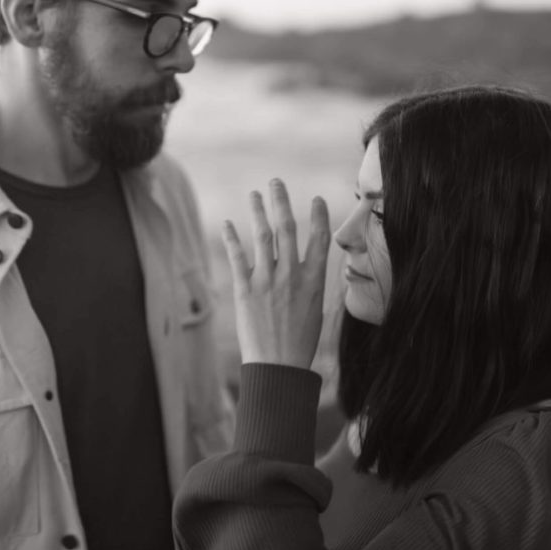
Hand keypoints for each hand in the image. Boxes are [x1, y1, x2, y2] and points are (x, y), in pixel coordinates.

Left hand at [222, 179, 330, 368]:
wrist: (278, 368)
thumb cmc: (299, 345)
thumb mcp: (315, 311)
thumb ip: (310, 286)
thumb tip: (310, 269)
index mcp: (314, 281)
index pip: (320, 240)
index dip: (319, 216)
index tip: (316, 199)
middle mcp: (292, 276)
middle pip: (288, 228)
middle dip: (281, 201)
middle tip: (275, 182)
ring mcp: (267, 281)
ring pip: (262, 236)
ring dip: (258, 211)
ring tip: (254, 194)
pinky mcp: (245, 290)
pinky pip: (237, 257)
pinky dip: (233, 238)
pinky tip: (230, 224)